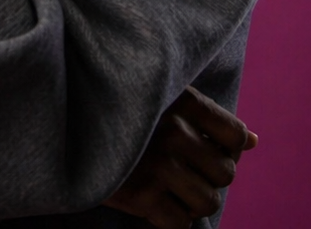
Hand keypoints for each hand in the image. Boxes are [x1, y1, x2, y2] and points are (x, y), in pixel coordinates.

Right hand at [103, 85, 256, 228]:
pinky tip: (155, 202)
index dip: (227, 149)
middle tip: (182, 170)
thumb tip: (254, 141)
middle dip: (208, 178)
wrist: (56, 120)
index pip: (234, 136)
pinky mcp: (139, 194)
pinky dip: (172, 220)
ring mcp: (157, 163)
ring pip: (208, 202)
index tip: (204, 149)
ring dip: (193, 202)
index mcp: (180, 99)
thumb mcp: (159, 95)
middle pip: (226, 173)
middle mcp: (173, 130)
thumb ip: (203, 115)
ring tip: (170, 189)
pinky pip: (180, 224)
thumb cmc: (113, 106)